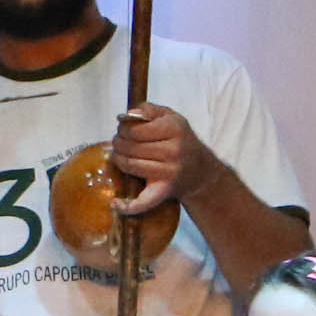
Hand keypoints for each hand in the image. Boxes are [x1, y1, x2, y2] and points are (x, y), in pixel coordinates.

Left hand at [106, 101, 216, 218]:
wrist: (200, 171)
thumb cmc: (180, 140)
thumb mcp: (171, 117)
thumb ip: (149, 110)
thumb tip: (128, 114)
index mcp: (174, 128)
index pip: (135, 129)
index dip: (122, 129)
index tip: (121, 131)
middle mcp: (174, 150)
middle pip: (130, 147)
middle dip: (118, 144)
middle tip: (118, 143)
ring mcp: (170, 172)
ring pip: (130, 166)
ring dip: (118, 160)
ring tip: (118, 156)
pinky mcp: (165, 190)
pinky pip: (143, 201)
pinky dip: (127, 206)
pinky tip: (115, 203)